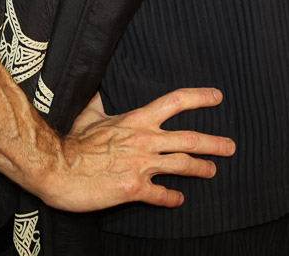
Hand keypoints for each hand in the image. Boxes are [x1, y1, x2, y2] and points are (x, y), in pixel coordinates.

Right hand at [40, 87, 234, 211]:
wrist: (57, 167)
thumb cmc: (72, 142)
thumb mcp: (88, 115)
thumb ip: (99, 102)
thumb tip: (98, 88)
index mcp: (137, 120)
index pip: (176, 101)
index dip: (200, 97)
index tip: (218, 97)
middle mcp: (145, 140)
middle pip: (189, 138)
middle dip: (214, 142)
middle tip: (231, 146)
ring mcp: (142, 165)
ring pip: (183, 164)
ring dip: (202, 168)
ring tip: (212, 171)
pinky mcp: (134, 188)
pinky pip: (161, 194)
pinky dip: (172, 198)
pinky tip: (179, 200)